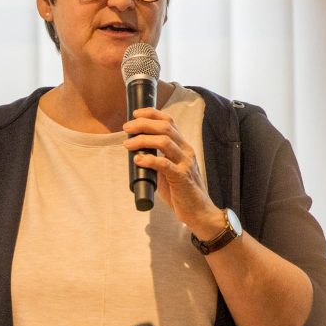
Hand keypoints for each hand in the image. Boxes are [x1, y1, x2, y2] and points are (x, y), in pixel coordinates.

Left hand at [123, 107, 225, 237]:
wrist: (198, 211)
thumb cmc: (181, 192)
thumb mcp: (167, 171)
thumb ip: (156, 160)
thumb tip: (136, 153)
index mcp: (183, 147)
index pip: (169, 122)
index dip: (152, 114)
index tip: (135, 114)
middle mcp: (186, 151)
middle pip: (165, 127)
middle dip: (143, 124)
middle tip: (127, 127)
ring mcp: (185, 163)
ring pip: (164, 141)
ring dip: (143, 139)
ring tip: (128, 144)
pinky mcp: (182, 177)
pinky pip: (164, 164)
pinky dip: (149, 159)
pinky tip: (138, 159)